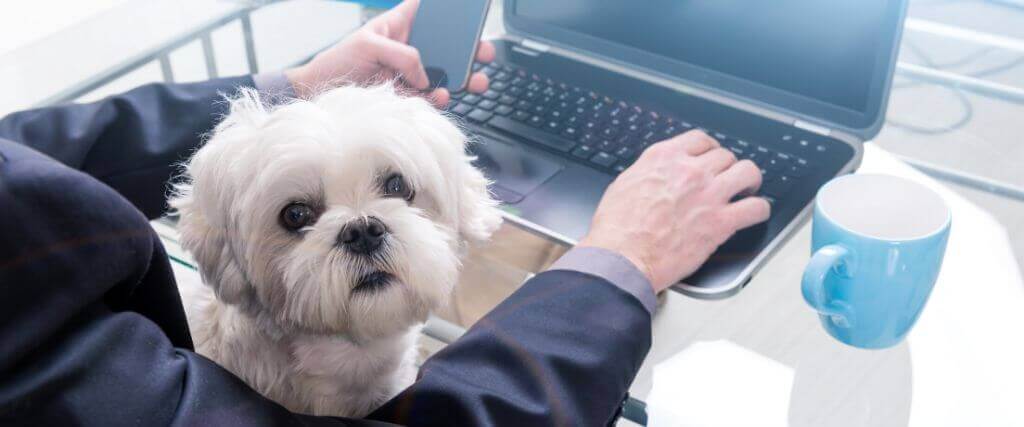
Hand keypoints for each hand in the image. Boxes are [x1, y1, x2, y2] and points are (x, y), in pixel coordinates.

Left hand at [284, 0, 495, 106]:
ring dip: (462, 78)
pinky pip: (431, 97)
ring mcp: (410, 74)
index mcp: (399, 26)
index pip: (426, 10)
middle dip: (469, 48)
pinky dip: (440, 99)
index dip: (446, 8)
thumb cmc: (338, 62)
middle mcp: (408, 49)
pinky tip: (441, 96)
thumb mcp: (367, 45)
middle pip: (446, 44)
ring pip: (445, 74)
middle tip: (484, 53)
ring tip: (474, 81)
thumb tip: (425, 75)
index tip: (468, 11)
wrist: (321, 96)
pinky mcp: (408, 97)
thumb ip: (401, 55)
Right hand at [578, 131, 770, 292]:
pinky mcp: (721, 222)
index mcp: (664, 158)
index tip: (711, 158)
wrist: (622, 257)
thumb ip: (648, 173)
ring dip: (750, 181)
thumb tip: (655, 175)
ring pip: (748, 173)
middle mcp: (690, 171)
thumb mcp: (625, 184)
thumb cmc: (617, 228)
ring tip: (747, 190)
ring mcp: (709, 195)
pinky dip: (759, 210)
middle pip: (726, 156)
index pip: (700, 140)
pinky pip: (756, 208)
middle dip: (727, 167)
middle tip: (727, 179)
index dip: (710, 149)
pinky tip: (755, 213)